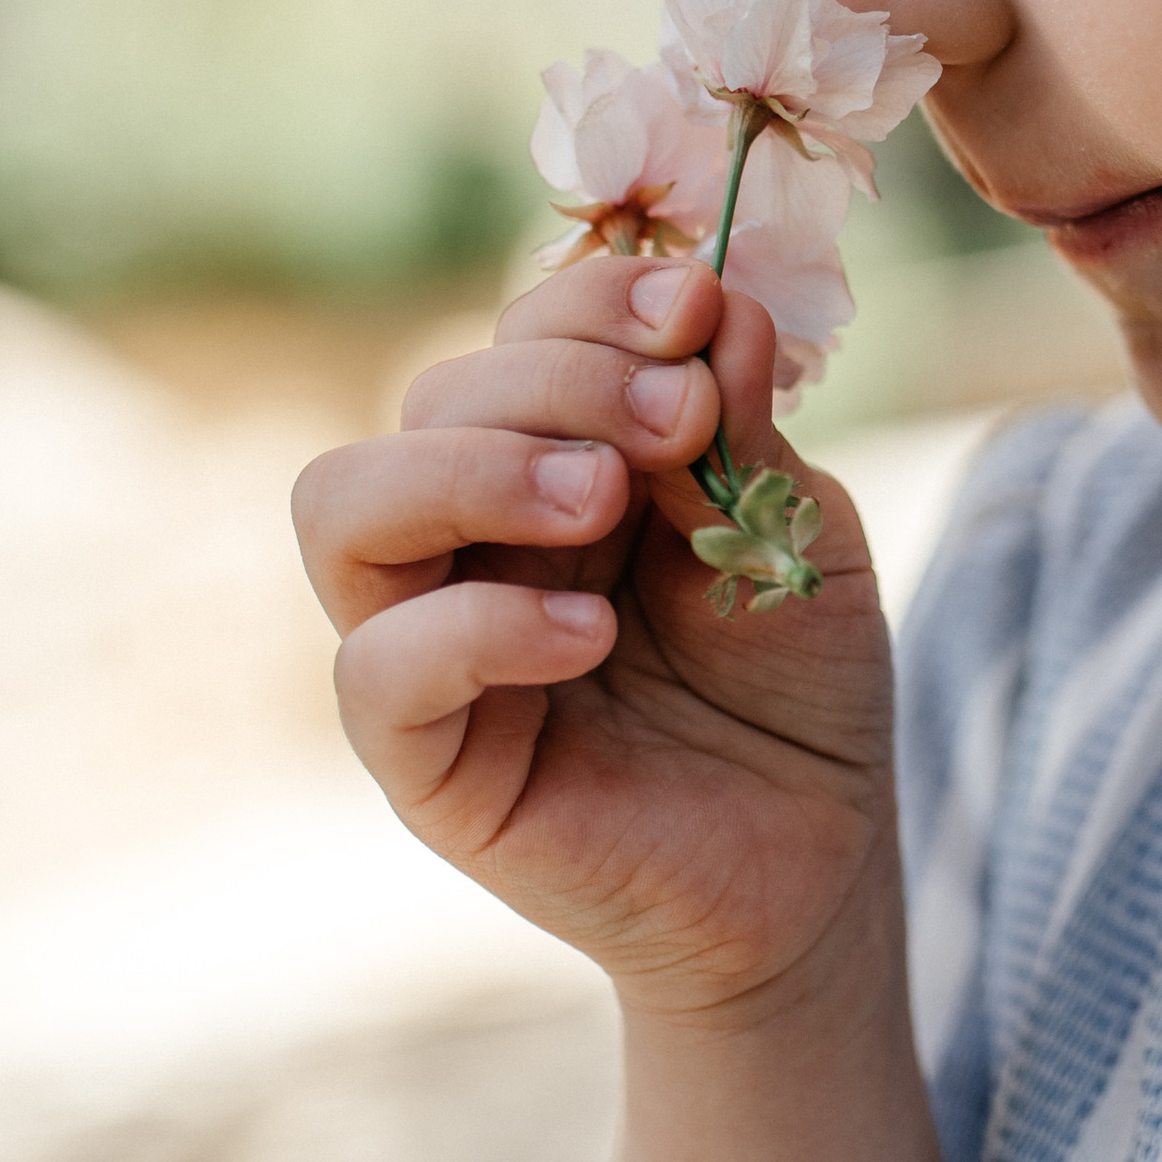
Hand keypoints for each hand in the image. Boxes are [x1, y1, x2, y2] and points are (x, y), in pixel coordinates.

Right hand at [293, 256, 894, 1016]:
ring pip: (343, 505)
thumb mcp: (793, 533)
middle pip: (432, 396)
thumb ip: (740, 429)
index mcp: (555, 461)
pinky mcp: (425, 764)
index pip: (517, 336)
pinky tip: (587, 632)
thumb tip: (712, 298)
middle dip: (560, 379)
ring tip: (601, 497)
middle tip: (678, 421)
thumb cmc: (796, 686)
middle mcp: (471, 539)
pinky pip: (375, 672)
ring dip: (473, 468)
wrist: (818, 863)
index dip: (593, 302)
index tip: (697, 311)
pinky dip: (475, 628)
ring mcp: (432, 647)